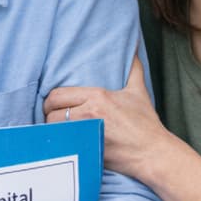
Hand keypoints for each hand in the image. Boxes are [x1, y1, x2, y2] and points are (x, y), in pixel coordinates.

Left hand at [44, 54, 169, 179]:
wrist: (152, 153)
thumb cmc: (145, 123)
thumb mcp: (138, 92)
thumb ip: (133, 69)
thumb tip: (134, 47)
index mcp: (97, 96)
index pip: (58, 95)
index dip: (50, 101)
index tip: (53, 105)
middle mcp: (89, 112)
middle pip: (51, 112)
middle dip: (48, 115)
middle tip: (52, 118)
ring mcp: (86, 132)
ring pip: (53, 128)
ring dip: (52, 129)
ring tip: (56, 130)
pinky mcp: (86, 149)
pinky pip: (61, 144)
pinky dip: (58, 142)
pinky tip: (61, 142)